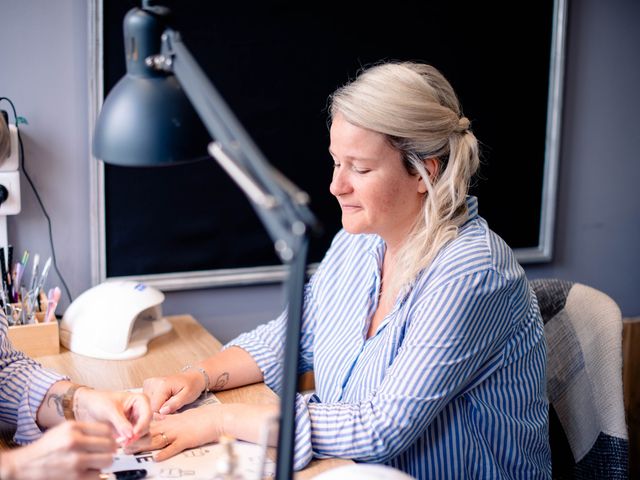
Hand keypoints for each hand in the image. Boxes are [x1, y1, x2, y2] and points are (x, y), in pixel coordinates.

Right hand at [0, 421, 115, 479]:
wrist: (25, 466)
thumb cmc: (48, 446)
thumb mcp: (64, 429)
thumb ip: (86, 429)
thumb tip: (111, 434)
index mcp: (73, 428)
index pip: (107, 430)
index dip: (111, 436)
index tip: (109, 440)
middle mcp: (74, 442)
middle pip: (110, 445)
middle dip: (110, 449)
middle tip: (105, 452)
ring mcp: (75, 461)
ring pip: (107, 460)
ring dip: (104, 462)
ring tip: (96, 461)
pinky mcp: (75, 478)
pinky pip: (98, 475)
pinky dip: (97, 474)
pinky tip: (89, 471)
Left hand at [74, 388, 151, 444]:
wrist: (88, 407)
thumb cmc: (100, 401)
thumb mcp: (109, 410)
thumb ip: (120, 422)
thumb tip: (131, 435)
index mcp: (140, 401)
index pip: (147, 414)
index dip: (142, 425)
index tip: (133, 435)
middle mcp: (141, 412)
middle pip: (147, 427)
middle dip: (137, 436)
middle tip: (124, 442)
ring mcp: (136, 423)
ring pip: (144, 437)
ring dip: (136, 443)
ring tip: (122, 444)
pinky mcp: (130, 433)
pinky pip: (136, 442)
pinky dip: (131, 446)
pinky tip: (121, 446)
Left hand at [125, 405, 222, 460]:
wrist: (216, 418)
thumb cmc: (202, 418)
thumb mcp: (182, 415)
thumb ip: (169, 418)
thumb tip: (158, 416)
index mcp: (169, 420)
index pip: (148, 424)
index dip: (134, 428)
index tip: (122, 432)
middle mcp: (170, 426)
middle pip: (147, 433)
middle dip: (132, 438)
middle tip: (119, 443)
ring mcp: (177, 433)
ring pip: (156, 440)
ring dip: (141, 446)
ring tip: (129, 450)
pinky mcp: (186, 441)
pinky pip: (173, 448)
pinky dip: (164, 453)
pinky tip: (156, 457)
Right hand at [143, 371, 203, 414]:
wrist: (192, 377)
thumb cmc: (192, 386)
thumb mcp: (188, 396)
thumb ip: (175, 404)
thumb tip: (162, 412)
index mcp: (162, 384)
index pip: (154, 408)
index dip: (164, 414)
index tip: (174, 411)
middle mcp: (152, 383)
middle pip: (150, 407)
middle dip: (162, 410)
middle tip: (174, 405)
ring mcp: (148, 384)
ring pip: (148, 405)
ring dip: (159, 407)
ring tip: (170, 401)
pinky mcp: (147, 386)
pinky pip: (148, 401)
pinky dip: (157, 404)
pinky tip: (165, 400)